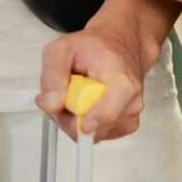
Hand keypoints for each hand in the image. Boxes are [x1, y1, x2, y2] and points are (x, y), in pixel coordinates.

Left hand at [36, 13, 151, 143]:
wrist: (119, 46)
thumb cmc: (95, 48)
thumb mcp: (62, 48)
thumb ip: (52, 74)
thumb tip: (51, 104)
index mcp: (120, 80)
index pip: (106, 114)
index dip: (83, 122)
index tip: (70, 115)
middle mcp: (130, 101)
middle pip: (91, 129)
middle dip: (68, 116)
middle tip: (66, 91)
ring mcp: (129, 116)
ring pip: (90, 135)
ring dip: (75, 119)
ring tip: (79, 94)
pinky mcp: (125, 126)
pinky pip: (95, 134)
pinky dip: (85, 122)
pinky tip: (87, 103)